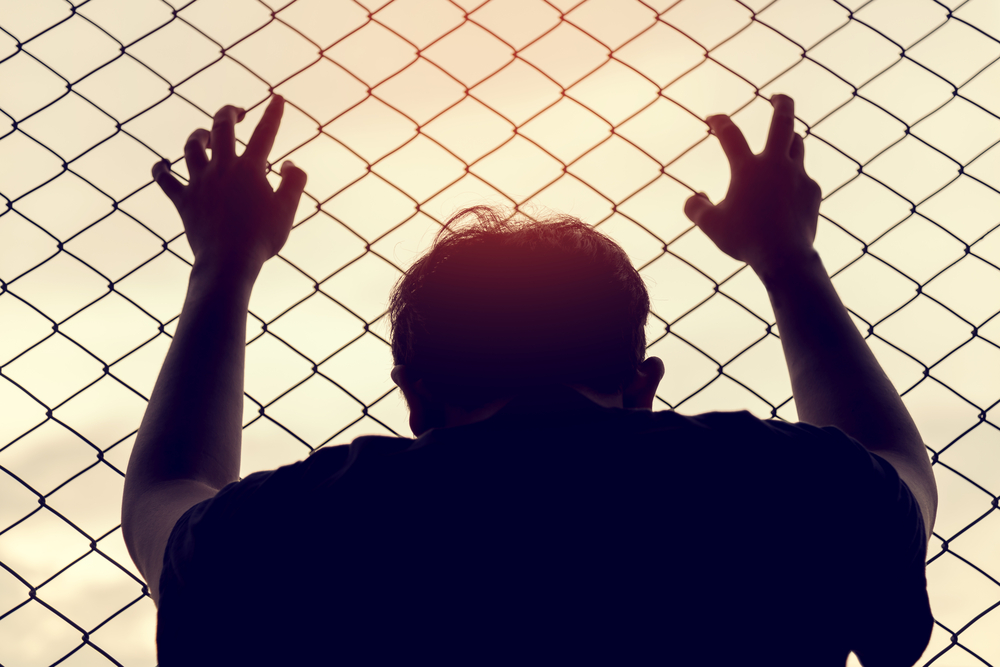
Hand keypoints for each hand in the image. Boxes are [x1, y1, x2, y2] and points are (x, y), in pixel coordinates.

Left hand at [152, 95, 306, 277]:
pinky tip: (161, 165)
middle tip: (237, 112)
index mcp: (250, 168)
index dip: (273, 113)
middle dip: (229, 113)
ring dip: (198, 135)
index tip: (277, 98)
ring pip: (192, 147)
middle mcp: (223, 168)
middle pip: (221, 127)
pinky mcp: (184, 200)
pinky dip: (161, 170)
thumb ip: (294, 182)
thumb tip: (290, 163)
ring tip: (204, 134)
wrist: (229, 261)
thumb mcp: (288, 210)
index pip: (265, 133)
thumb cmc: (262, 238)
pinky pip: (165, 179)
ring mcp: (200, 183)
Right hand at [683, 95, 820, 274]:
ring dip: (789, 138)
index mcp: (747, 168)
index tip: (713, 118)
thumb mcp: (711, 226)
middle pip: (783, 120)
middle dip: (781, 102)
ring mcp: (798, 175)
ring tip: (784, 140)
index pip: (730, 134)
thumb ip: (695, 208)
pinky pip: (804, 177)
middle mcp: (775, 164)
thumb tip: (693, 198)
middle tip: (777, 96)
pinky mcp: (813, 191)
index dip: (719, 121)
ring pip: (797, 144)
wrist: (784, 257)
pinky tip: (789, 191)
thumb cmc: (744, 240)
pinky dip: (795, 178)